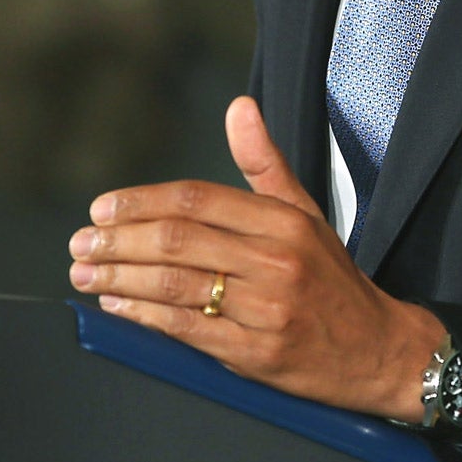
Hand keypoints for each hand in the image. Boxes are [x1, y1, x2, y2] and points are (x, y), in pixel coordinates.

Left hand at [69, 96, 443, 420]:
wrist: (380, 352)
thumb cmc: (332, 280)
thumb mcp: (305, 214)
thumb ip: (264, 163)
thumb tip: (239, 108)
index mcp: (282, 221)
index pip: (195, 199)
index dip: (140, 202)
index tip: (101, 209)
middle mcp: (275, 260)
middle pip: (176, 240)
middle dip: (117, 241)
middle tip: (81, 242)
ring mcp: (266, 308)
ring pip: (174, 284)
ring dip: (118, 277)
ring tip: (85, 273)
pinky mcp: (258, 353)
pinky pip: (187, 329)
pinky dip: (143, 316)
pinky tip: (117, 306)